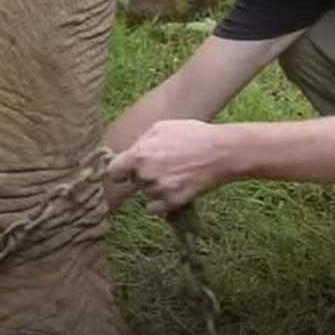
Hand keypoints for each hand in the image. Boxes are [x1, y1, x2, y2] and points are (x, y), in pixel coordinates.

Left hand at [107, 120, 234, 213]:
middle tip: (162, 166)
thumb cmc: (193, 135)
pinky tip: (175, 188)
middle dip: (142, 175)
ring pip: (146, 193)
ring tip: (175, 173)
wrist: (221, 152)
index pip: (113, 171)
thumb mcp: (162, 127)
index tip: (124, 172)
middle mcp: (145, 174)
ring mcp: (159, 190)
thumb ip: (141, 141)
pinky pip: (155, 207)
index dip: (119, 171)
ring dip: (155, 187)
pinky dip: (162, 201)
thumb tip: (130, 151)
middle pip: (133, 181)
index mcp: (139, 154)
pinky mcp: (172, 202)